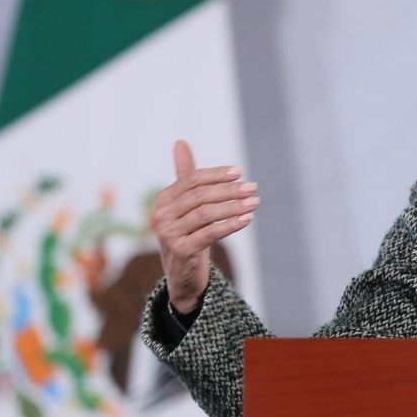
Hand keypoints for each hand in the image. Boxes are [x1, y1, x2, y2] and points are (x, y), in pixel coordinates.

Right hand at [151, 140, 258, 313]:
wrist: (183, 274)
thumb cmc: (189, 234)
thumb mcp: (187, 205)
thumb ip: (186, 176)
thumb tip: (180, 142)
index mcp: (163, 200)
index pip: (192, 180)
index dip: (216, 175)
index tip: (240, 172)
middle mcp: (161, 215)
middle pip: (200, 195)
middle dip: (229, 190)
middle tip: (253, 187)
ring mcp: (169, 234)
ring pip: (206, 214)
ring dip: (234, 206)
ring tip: (255, 202)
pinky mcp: (181, 251)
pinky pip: (210, 233)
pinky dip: (231, 224)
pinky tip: (247, 218)